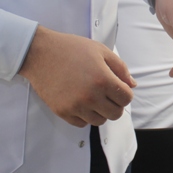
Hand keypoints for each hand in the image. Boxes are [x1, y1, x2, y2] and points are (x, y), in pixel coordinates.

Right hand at [18, 26, 134, 126]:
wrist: (41, 53)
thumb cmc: (71, 49)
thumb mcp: (100, 51)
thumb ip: (120, 68)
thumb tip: (132, 85)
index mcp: (103, 80)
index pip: (126, 99)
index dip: (125, 93)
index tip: (118, 88)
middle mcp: (91, 96)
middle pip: (115, 114)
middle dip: (115, 104)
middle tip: (107, 93)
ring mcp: (76, 106)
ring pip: (99, 121)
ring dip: (100, 111)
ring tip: (92, 96)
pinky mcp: (63, 112)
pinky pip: (82, 123)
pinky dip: (84, 115)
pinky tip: (80, 101)